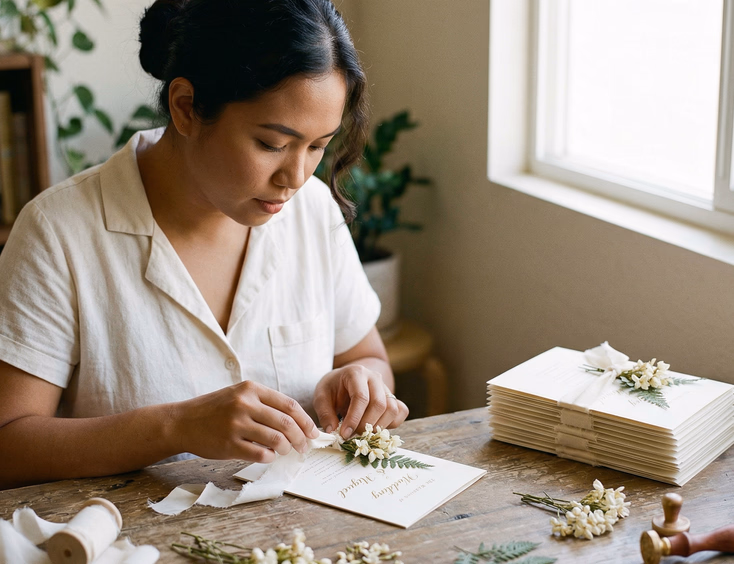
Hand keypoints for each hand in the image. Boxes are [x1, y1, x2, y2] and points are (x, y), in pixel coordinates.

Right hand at [172, 380, 318, 462]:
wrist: (182, 421)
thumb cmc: (215, 410)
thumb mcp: (239, 395)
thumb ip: (264, 404)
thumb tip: (296, 423)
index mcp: (251, 389)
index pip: (289, 405)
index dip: (305, 421)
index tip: (313, 432)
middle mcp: (245, 404)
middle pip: (286, 423)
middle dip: (301, 438)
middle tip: (304, 447)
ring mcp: (236, 424)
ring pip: (276, 439)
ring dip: (287, 448)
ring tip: (286, 451)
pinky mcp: (229, 444)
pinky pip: (260, 454)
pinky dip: (270, 457)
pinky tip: (269, 456)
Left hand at [313, 364, 408, 437]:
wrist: (343, 380)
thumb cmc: (332, 388)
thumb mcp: (321, 396)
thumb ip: (324, 413)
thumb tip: (332, 430)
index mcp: (356, 373)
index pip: (361, 397)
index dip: (354, 418)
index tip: (345, 434)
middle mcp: (374, 378)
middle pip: (379, 404)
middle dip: (366, 424)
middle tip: (353, 435)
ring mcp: (385, 387)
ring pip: (392, 409)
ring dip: (378, 426)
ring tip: (362, 433)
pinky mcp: (392, 398)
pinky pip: (401, 412)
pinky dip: (392, 424)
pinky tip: (375, 428)